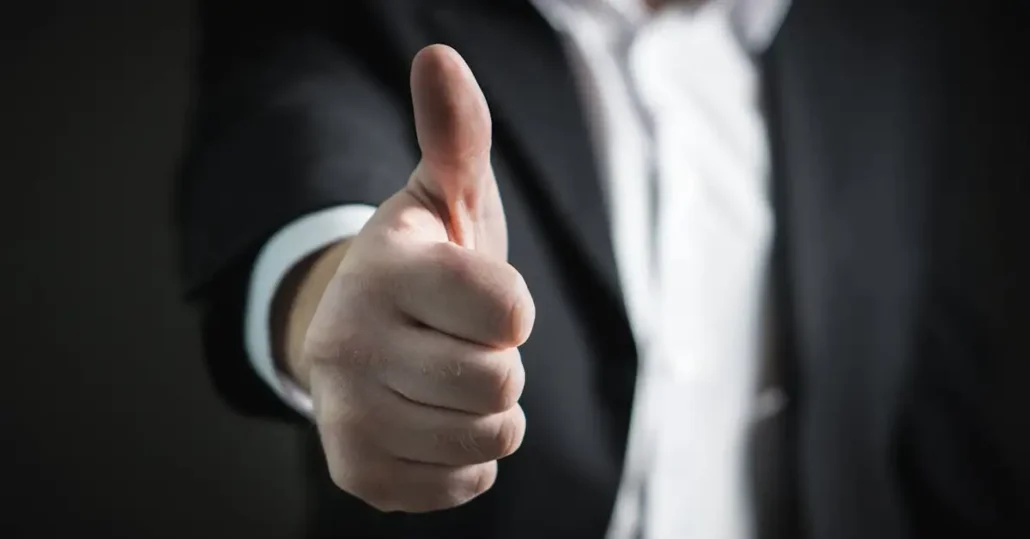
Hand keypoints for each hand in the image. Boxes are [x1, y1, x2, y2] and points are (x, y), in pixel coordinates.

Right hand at [295, 45, 534, 512]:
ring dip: (487, 411)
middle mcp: (350, 343)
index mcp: (384, 268)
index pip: (509, 311)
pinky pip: (466, 482)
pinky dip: (468, 458)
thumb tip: (441, 58)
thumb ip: (455, 135)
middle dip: (499, 362)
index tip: (480, 298)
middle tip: (459, 341)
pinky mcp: (357, 473)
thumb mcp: (442, 197)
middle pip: (500, 381)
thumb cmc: (422, 268)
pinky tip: (434, 420)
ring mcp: (347, 414)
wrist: (356, 335)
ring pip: (489, 437)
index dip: (511, 308)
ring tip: (447, 379)